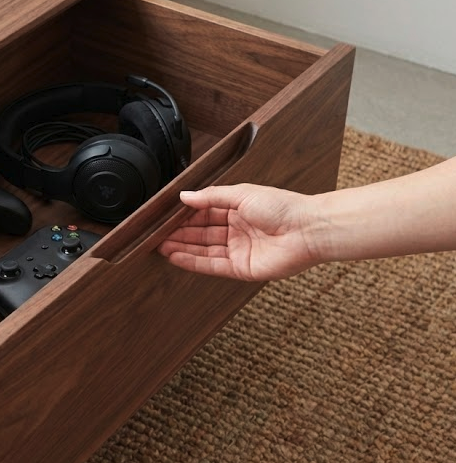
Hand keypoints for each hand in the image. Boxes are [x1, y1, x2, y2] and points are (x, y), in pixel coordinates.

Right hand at [157, 184, 323, 280]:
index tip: (165, 216)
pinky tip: (176, 257)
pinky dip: (193, 261)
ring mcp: (238, 250)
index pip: (204, 213)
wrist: (308, 230)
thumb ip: (211, 197)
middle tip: (156, 234)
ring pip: (203, 250)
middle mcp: (236, 231)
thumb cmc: (283, 207)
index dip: (185, 215)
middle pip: (201, 233)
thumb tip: (185, 196)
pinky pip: (212, 265)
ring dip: (181, 248)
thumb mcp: (242, 194)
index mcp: (238, 210)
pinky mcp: (241, 268)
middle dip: (178, 233)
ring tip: (159, 245)